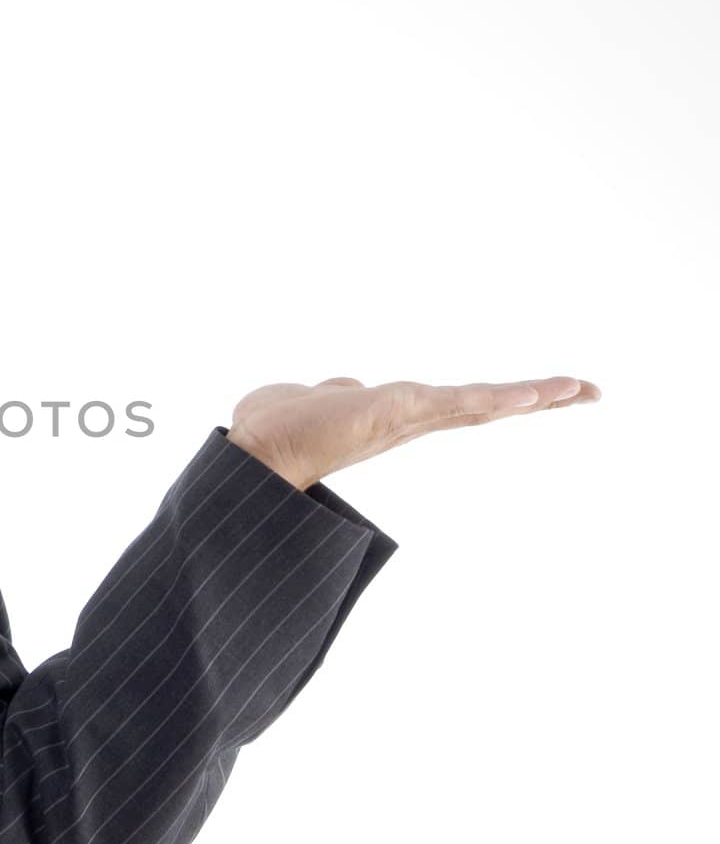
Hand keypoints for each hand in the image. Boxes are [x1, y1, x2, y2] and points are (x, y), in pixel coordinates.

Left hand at [224, 376, 602, 490]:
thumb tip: (341, 388)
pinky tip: (537, 394)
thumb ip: (336, 393)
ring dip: (532, 395)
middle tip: (587, 392)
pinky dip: (501, 397)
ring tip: (578, 389)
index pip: (459, 405)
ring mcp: (409, 418)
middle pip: (484, 406)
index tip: (538, 395)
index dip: (499, 400)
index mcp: (394, 416)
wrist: (255, 455)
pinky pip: (461, 402)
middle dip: (535, 399)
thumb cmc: (275, 430)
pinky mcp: (402, 413)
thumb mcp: (314, 398)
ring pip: (481, 404)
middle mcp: (409, 420)